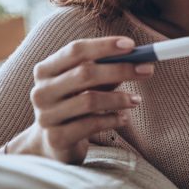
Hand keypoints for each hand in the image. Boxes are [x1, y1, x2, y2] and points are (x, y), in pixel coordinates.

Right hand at [7, 36, 151, 164]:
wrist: (52, 143)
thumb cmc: (73, 105)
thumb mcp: (85, 86)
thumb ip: (103, 71)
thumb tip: (135, 59)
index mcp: (45, 70)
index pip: (75, 50)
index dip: (104, 46)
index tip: (131, 45)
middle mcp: (41, 91)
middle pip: (84, 73)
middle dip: (120, 69)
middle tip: (147, 70)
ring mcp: (46, 116)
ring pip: (89, 100)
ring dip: (119, 98)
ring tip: (136, 100)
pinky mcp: (56, 138)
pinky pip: (91, 125)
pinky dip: (112, 120)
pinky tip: (124, 119)